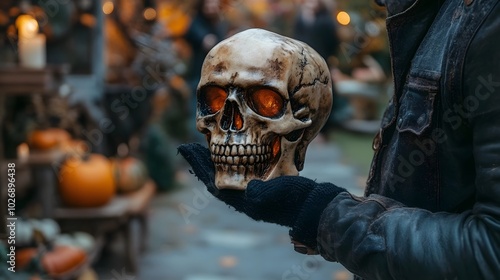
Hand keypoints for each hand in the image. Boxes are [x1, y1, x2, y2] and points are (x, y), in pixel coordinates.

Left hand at [178, 143, 346, 250]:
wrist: (314, 205)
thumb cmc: (297, 199)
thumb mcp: (279, 194)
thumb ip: (262, 194)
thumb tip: (249, 191)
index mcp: (244, 200)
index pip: (213, 182)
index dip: (199, 165)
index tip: (185, 148)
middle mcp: (244, 198)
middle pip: (216, 179)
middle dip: (202, 163)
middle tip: (188, 147)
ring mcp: (252, 194)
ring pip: (226, 177)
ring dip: (214, 163)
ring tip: (204, 149)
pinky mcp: (262, 188)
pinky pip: (238, 175)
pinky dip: (229, 164)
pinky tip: (230, 156)